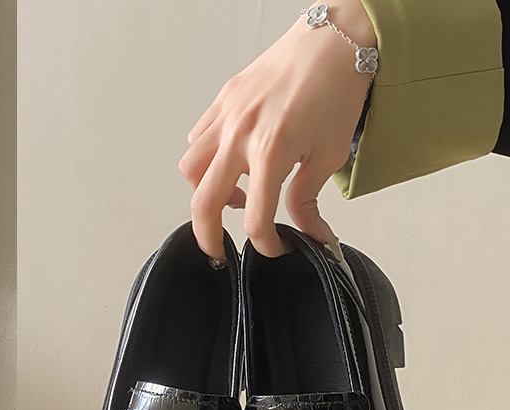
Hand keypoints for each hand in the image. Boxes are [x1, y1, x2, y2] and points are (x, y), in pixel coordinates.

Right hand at [182, 0, 375, 257]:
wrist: (333, 39)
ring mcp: (227, 117)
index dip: (265, 244)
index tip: (275, 248)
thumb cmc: (337, 88)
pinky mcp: (223, 102)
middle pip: (205, 203)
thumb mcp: (329, 153)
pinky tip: (229, 162)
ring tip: (231, 196)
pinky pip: (197, 140)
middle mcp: (241, 135)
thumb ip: (308, 198)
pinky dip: (205, 160)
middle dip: (209, 237)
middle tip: (218, 251)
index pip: (256, 219)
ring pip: (191, 170)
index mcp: (271, 152)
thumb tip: (311, 233)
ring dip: (204, 193)